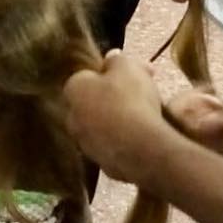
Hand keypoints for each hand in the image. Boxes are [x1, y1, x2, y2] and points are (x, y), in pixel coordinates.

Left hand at [65, 51, 171, 183]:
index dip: (111, 73)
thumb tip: (111, 57)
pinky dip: (127, 141)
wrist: (141, 147)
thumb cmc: (131, 99)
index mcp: (74, 90)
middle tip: (142, 93)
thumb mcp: (127, 67)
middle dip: (115, 97)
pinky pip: (115, 147)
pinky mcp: (103, 165)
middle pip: (94, 102)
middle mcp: (73, 119)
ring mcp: (86, 145)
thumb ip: (117, 60)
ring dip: (120, 120)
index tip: (134, 73)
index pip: (87, 77)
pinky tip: (145, 137)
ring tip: (149, 116)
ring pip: (104, 126)